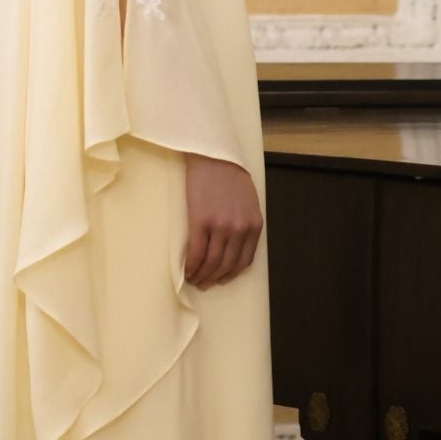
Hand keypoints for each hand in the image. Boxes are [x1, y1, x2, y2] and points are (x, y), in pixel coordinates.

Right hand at [183, 154, 262, 288]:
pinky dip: (191, 266)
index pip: (244, 261)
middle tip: (204, 284)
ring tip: (194, 279)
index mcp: (254, 225)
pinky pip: (196, 253)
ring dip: (202, 276)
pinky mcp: (201, 221)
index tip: (221, 279)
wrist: (212, 155)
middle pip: (227, 265)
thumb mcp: (248, 201)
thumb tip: (234, 246)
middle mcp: (240, 229)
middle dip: (214, 279)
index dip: (230, 275)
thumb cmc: (229, 175)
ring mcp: (221, 226)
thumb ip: (245, 223)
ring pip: (212, 263)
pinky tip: (186, 270)